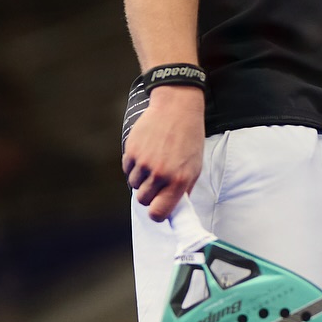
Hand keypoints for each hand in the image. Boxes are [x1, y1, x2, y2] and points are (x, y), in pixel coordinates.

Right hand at [122, 85, 205, 219]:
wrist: (176, 108)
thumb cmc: (189, 139)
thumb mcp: (194, 166)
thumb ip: (183, 189)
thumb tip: (172, 210)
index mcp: (179, 180)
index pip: (159, 212)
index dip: (156, 213)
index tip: (157, 209)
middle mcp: (160, 174)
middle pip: (143, 200)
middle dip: (148, 194)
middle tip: (157, 181)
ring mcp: (144, 163)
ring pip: (133, 185)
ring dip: (141, 178)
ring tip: (154, 162)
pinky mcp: (131, 151)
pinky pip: (127, 169)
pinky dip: (133, 165)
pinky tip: (146, 152)